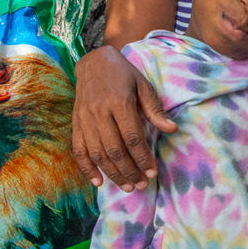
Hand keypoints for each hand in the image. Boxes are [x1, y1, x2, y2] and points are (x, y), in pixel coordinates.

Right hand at [71, 46, 177, 190]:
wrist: (94, 62)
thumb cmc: (123, 74)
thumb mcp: (143, 85)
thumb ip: (155, 109)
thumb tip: (172, 129)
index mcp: (119, 101)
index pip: (132, 138)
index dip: (143, 158)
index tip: (152, 172)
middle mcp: (99, 112)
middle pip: (114, 150)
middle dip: (130, 171)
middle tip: (142, 185)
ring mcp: (84, 119)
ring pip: (98, 154)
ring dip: (113, 174)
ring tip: (128, 186)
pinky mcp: (75, 123)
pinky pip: (78, 150)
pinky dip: (87, 168)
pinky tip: (98, 181)